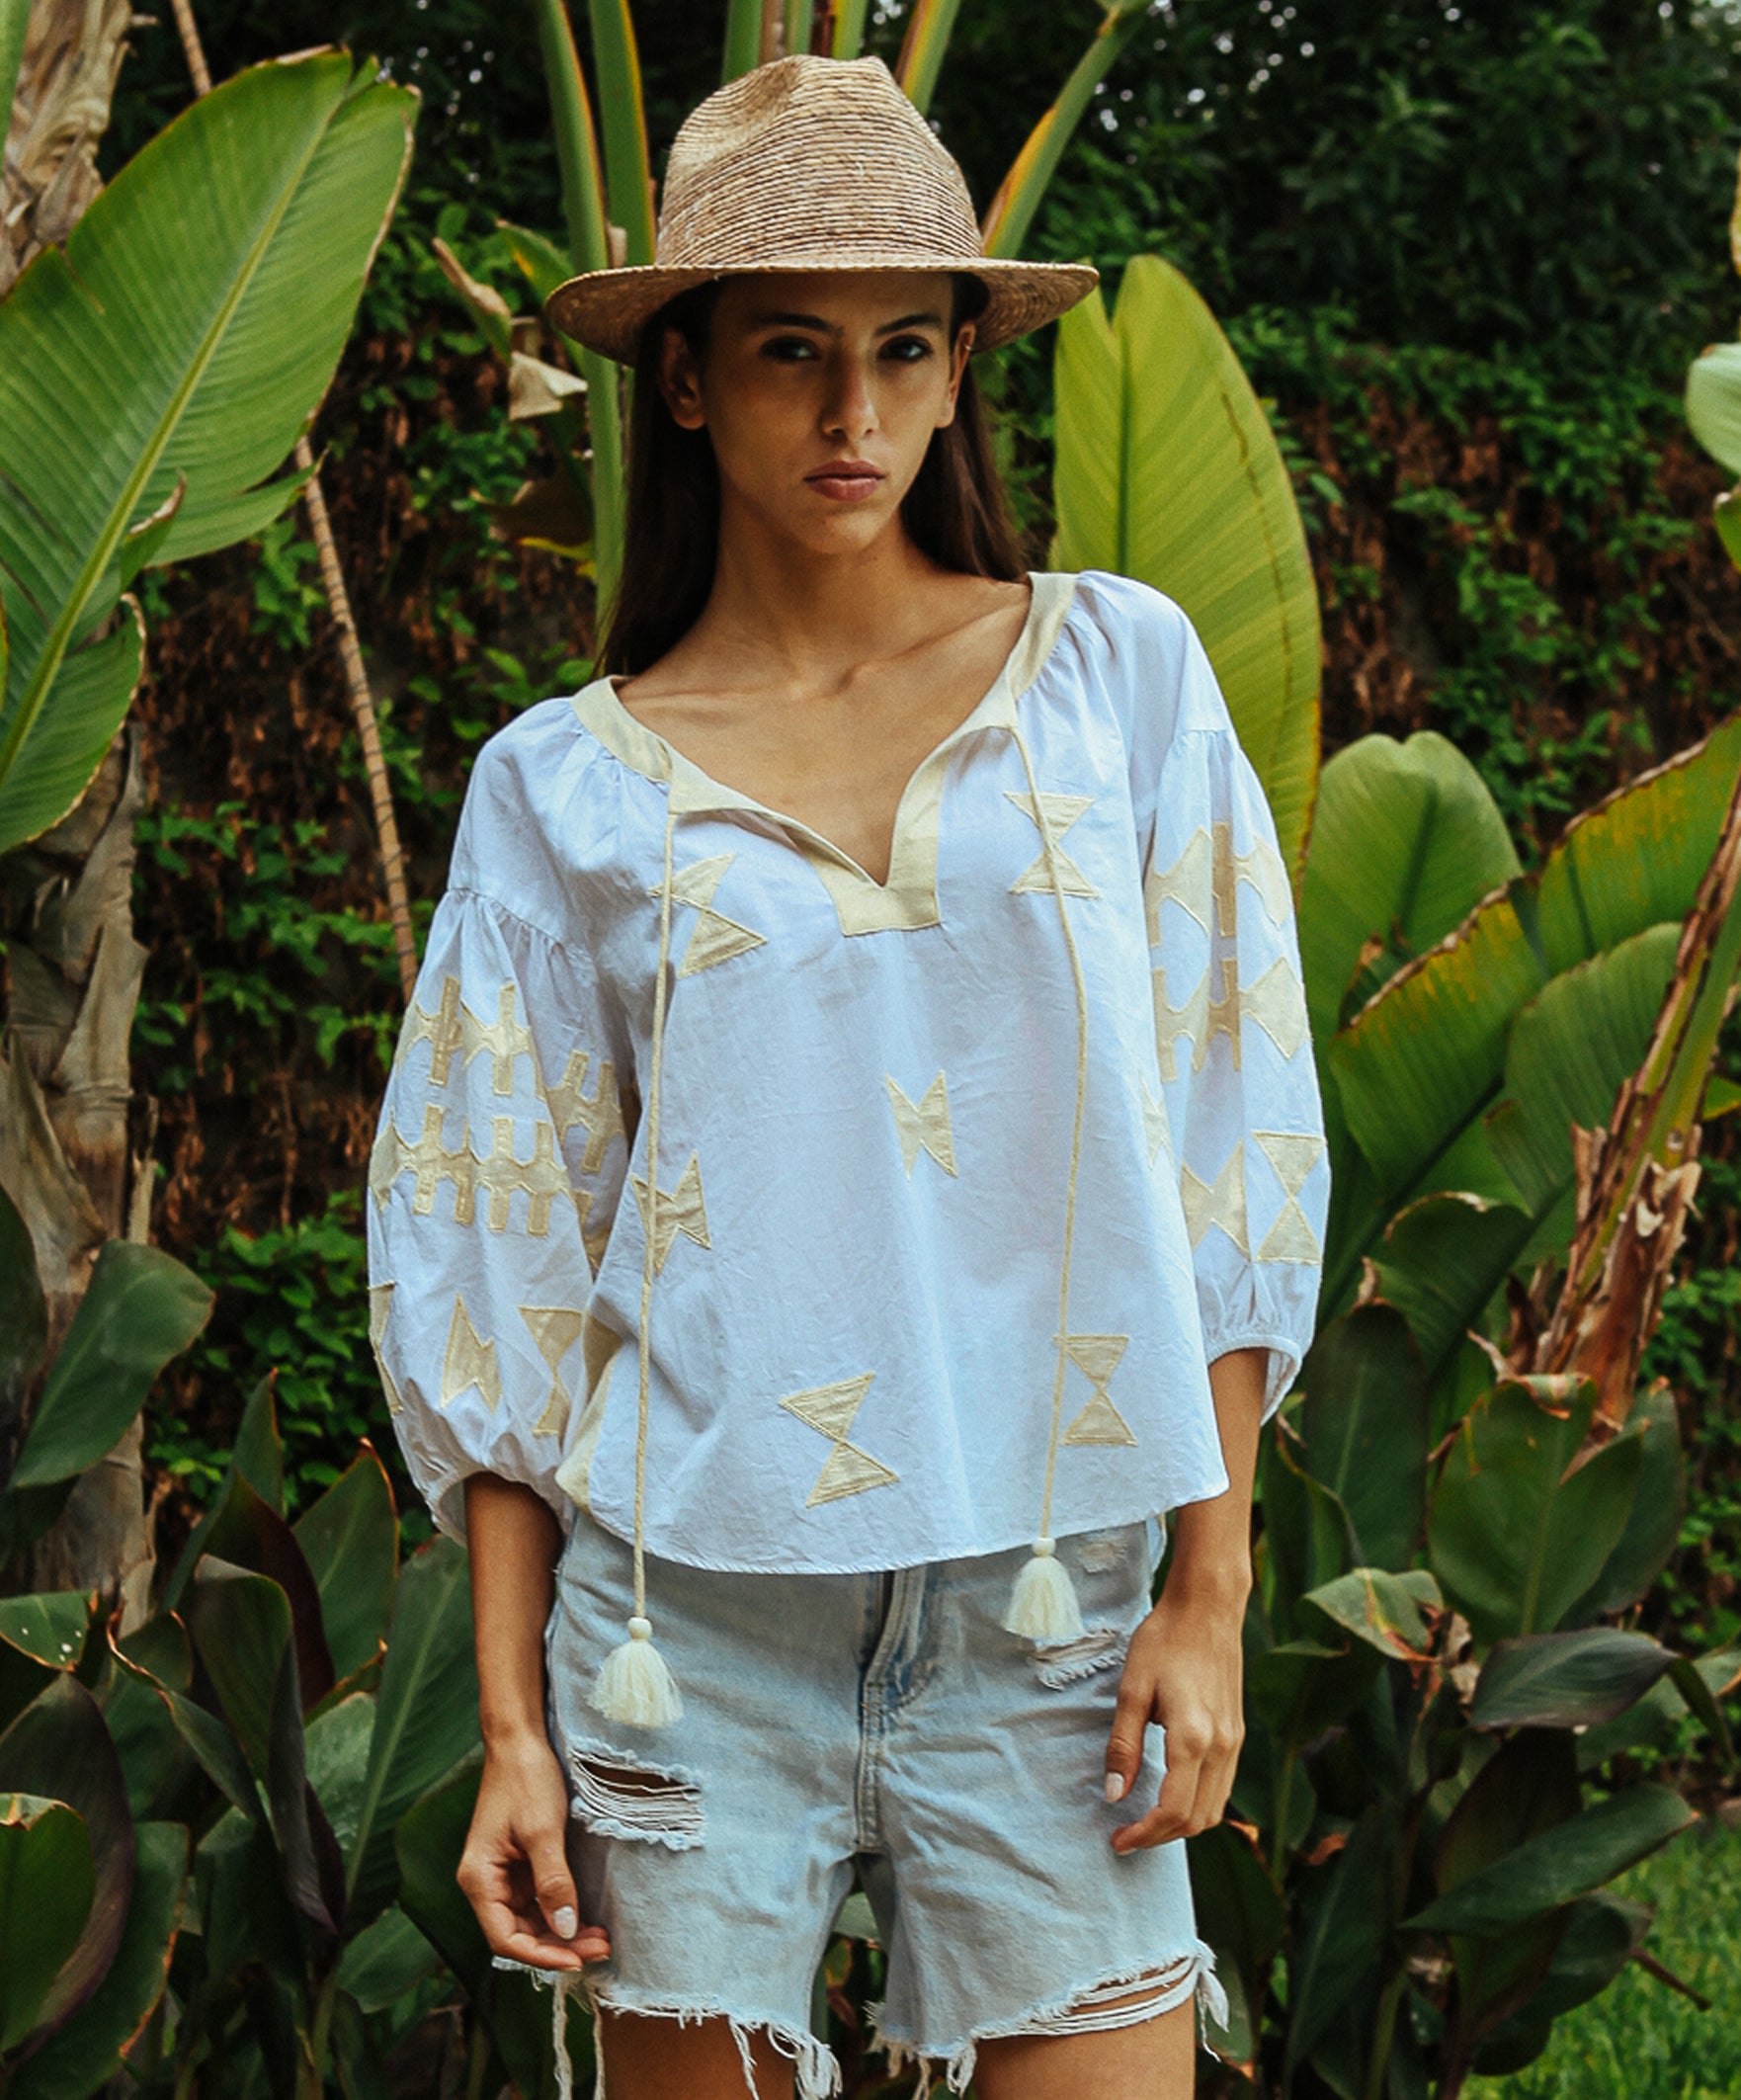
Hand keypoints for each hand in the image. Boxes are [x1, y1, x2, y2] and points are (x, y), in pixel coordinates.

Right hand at [458, 1732, 609, 1969]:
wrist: (520, 1739)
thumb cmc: (525, 1779)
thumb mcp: (543, 1831)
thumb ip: (553, 1883)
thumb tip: (566, 1931)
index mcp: (479, 1879)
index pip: (505, 1938)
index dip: (540, 1955)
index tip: (577, 1960)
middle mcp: (486, 1883)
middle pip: (519, 1934)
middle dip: (559, 1946)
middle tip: (600, 1948)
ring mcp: (503, 1875)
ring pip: (531, 1921)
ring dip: (563, 1933)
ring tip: (600, 1938)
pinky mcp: (519, 1864)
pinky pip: (538, 1901)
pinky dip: (561, 1912)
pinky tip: (586, 1917)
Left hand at [1103, 1571, 1246, 1853]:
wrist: (1207, 1609)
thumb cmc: (1164, 1641)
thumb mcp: (1132, 1690)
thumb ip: (1124, 1746)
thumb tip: (1115, 1795)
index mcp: (1193, 1738)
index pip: (1173, 1811)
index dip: (1144, 1834)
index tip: (1117, 1840)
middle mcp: (1222, 1747)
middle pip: (1197, 1820)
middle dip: (1161, 1836)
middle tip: (1126, 1834)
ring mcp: (1235, 1742)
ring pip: (1215, 1810)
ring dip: (1181, 1825)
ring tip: (1146, 1821)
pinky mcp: (1237, 1734)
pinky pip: (1222, 1788)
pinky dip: (1198, 1804)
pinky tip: (1172, 1795)